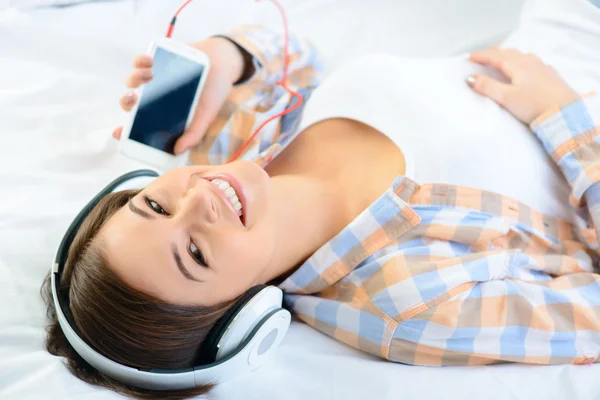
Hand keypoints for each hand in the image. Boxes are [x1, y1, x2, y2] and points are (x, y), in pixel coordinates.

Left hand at [113, 37, 245, 153]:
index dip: (127, 130)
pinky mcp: (157, 61)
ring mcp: (155, 79)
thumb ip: (193, 134)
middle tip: (134, 99)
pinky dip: (140, 61)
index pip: (141, 125)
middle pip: (131, 103)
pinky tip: (149, 62)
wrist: (224, 63)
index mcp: (165, 115)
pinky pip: (140, 62)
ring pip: (133, 81)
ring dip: (134, 79)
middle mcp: (156, 99)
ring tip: (149, 76)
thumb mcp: (207, 116)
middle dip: (127, 102)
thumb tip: (177, 151)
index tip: (119, 132)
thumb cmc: (214, 92)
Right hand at [467, 48, 578, 123]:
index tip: (469, 57)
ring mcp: (542, 68)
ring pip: (522, 56)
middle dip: (493, 53)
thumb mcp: (506, 97)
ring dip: (508, 56)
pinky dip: (521, 62)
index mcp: (518, 65)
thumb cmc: (535, 105)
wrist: (564, 113)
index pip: (495, 56)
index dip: (481, 55)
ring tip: (501, 60)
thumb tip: (470, 78)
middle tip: (482, 57)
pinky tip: (524, 68)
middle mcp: (531, 62)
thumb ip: (487, 87)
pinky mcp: (550, 76)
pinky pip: (533, 62)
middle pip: (509, 52)